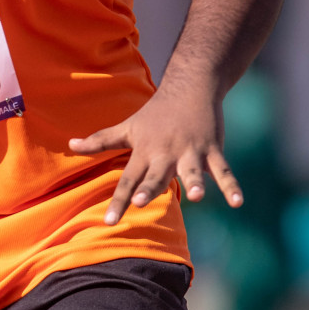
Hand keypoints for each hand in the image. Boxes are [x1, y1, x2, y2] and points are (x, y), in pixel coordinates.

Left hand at [68, 82, 242, 224]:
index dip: (119, 200)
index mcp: (145, 152)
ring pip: (191, 170)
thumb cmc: (155, 114)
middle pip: (156, 174)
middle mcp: (166, 153)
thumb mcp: (127, 127)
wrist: (189, 87)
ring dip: (194, 182)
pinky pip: (223, 170)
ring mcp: (190, 151)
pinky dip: (231, 186)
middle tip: (142, 203)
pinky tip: (238, 203)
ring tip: (196, 197)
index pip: (128, 180)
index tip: (108, 222)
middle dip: (150, 188)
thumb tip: (70, 145)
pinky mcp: (212, 149)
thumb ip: (100, 140)